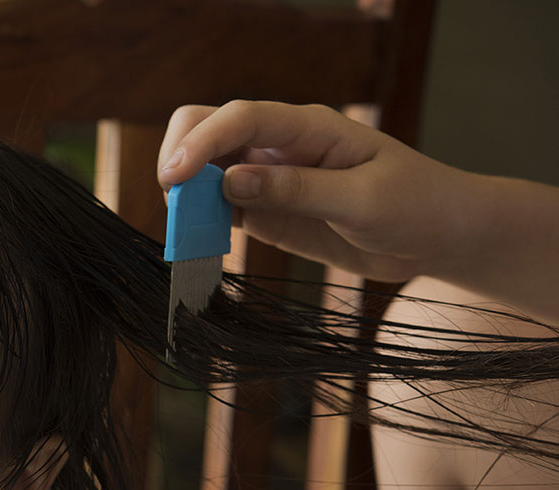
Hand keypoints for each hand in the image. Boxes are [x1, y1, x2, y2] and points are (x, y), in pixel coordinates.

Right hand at [156, 101, 480, 282]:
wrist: (440, 235)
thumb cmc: (417, 205)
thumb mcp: (364, 200)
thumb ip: (297, 189)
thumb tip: (231, 182)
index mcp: (309, 127)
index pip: (241, 118)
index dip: (201, 143)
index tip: (175, 178)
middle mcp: (280, 144)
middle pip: (208, 128)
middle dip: (181, 159)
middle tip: (176, 206)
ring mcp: (269, 176)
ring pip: (206, 170)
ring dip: (186, 197)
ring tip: (186, 235)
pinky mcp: (266, 210)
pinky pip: (219, 209)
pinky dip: (201, 224)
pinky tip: (201, 245)